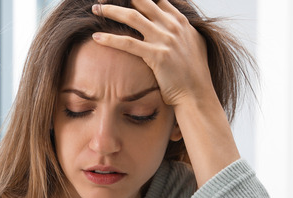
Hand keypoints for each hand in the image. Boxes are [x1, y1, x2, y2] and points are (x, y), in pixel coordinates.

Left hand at [91, 0, 215, 108]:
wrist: (196, 94)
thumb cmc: (193, 73)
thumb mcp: (193, 44)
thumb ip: (181, 31)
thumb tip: (175, 25)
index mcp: (180, 21)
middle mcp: (173, 26)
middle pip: (142, 1)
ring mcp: (165, 40)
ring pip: (132, 17)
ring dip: (111, 10)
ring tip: (96, 9)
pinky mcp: (157, 55)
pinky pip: (128, 43)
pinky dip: (110, 39)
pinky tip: (96, 37)